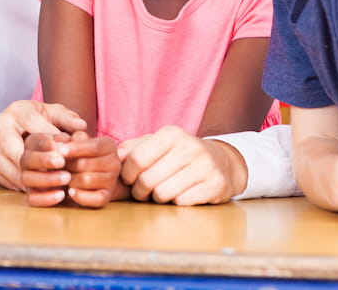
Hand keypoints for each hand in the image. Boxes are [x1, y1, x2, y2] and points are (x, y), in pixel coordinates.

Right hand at [0, 100, 87, 190]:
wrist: (9, 127)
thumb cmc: (36, 120)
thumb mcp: (51, 113)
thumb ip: (66, 118)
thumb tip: (81, 126)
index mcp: (17, 111)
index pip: (31, 123)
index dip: (49, 138)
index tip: (66, 151)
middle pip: (15, 148)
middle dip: (40, 161)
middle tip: (63, 170)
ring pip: (8, 167)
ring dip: (32, 179)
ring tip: (57, 185)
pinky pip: (3, 180)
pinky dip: (22, 187)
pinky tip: (42, 191)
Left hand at [21, 131, 122, 207]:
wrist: (91, 174)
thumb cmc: (78, 154)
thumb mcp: (75, 143)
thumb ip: (67, 139)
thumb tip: (59, 143)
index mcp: (109, 146)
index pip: (93, 147)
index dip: (76, 148)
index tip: (60, 150)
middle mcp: (114, 163)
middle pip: (87, 164)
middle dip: (68, 165)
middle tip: (54, 166)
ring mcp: (112, 181)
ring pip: (87, 180)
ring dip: (70, 179)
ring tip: (60, 177)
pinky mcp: (107, 196)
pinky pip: (95, 199)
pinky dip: (80, 196)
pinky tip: (70, 191)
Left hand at [119, 126, 247, 204]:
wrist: (222, 163)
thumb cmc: (181, 155)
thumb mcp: (159, 144)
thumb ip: (133, 148)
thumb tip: (114, 156)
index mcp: (171, 134)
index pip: (136, 158)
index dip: (127, 175)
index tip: (129, 180)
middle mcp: (190, 147)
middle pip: (148, 179)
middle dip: (140, 191)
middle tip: (143, 192)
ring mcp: (205, 166)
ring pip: (163, 193)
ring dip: (157, 198)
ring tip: (160, 193)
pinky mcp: (215, 185)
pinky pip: (182, 202)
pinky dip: (176, 203)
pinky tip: (179, 195)